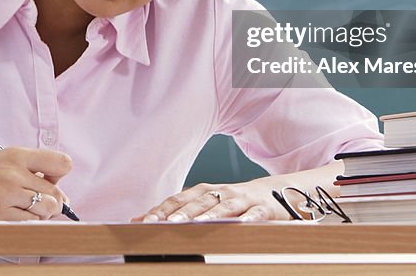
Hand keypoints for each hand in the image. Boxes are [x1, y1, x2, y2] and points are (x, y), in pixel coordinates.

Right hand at [0, 147, 71, 220]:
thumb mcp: (3, 161)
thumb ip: (31, 170)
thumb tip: (61, 194)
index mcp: (17, 154)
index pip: (62, 163)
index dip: (61, 176)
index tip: (51, 181)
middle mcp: (14, 171)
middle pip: (56, 191)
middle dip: (54, 202)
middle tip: (41, 204)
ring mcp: (7, 192)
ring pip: (47, 208)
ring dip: (42, 214)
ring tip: (27, 211)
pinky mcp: (0, 213)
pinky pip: (30, 222)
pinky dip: (29, 223)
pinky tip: (16, 217)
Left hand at [131, 179, 290, 222]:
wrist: (275, 192)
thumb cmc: (233, 201)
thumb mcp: (206, 203)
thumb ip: (178, 211)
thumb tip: (140, 219)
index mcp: (205, 191)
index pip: (180, 200)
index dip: (163, 210)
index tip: (145, 221)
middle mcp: (222, 192)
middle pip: (200, 202)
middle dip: (183, 213)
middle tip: (167, 223)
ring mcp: (243, 199)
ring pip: (225, 207)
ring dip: (210, 215)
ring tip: (196, 224)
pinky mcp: (264, 208)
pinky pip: (256, 213)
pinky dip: (249, 218)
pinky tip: (241, 223)